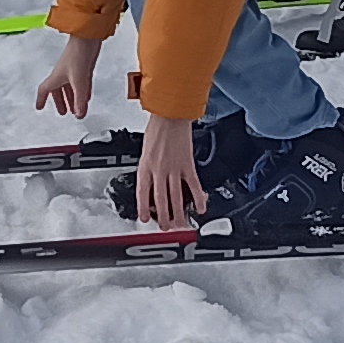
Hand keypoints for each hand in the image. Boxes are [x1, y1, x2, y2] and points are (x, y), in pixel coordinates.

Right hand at [36, 31, 102, 118]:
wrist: (88, 37)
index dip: (41, 99)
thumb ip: (80, 99)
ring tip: (75, 109)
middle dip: (60, 102)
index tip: (39, 107)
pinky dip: (81, 92)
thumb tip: (79, 114)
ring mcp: (73, 70)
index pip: (45, 90)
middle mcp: (62, 74)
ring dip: (71, 99)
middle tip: (63, 112)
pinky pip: (80, 83)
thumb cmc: (77, 53)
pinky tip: (86, 97)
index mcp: (56, 77)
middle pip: (58, 91)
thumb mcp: (79, 81)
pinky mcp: (83, 67)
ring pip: (70, 88)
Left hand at [134, 112, 205, 232]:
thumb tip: (152, 185)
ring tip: (180, 224)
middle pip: (161, 200)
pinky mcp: (188, 165)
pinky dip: (198, 199)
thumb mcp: (145, 151)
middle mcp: (159, 170)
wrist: (170, 114)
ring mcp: (174, 169)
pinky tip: (200, 208)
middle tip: (165, 227)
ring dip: (179, 213)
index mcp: (145, 167)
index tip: (144, 219)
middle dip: (163, 217)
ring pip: (177, 197)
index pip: (143, 193)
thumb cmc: (157, 129)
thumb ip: (148, 168)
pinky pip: (194, 186)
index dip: (143, 209)